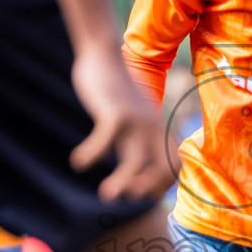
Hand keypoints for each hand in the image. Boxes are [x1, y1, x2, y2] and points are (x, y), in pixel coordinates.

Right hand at [70, 46, 172, 202]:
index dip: (162, 185)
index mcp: (159, 130)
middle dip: (149, 189)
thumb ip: (136, 141)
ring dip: (121, 182)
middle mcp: (153, 127)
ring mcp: (136, 120)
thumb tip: (133, 173)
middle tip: (126, 197)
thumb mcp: (133, 118)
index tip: (140, 193)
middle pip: (164, 168)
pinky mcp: (115, 111)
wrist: (104, 55)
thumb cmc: (116, 92)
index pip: (174, 166)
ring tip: (105, 195)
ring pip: (135, 161)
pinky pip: (106, 140)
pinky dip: (91, 155)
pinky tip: (77, 162)